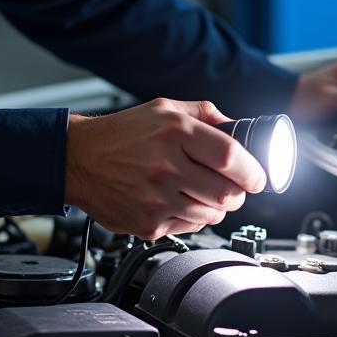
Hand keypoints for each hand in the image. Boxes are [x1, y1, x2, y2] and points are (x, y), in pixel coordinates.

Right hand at [64, 98, 267, 239]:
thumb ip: (204, 113)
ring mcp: (156, 200)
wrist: (78, 159)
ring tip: (204, 193)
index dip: (253, 172)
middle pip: (227, 194)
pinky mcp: (148, 224)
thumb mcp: (164, 108)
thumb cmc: (121, 134)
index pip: (232, 158)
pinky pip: (188, 228)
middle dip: (239, 193)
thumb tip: (236, 125)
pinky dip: (192, 217)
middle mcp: (166, 167)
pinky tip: (179, 201)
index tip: (258, 177)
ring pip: (212, 215)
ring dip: (217, 207)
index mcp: (175, 133)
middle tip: (235, 187)